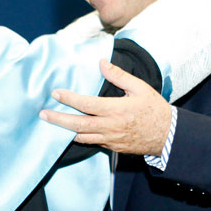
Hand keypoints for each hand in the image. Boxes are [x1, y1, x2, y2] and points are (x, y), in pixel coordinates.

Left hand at [39, 59, 171, 155]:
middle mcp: (110, 127)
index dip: (69, 99)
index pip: (86, 104)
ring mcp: (110, 139)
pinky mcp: (112, 147)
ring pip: (81, 137)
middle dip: (58, 119)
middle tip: (43, 114)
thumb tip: (101, 63)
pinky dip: (78, 137)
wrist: (168, 136)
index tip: (56, 93)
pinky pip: (91, 142)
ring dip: (64, 130)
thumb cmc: (154, 109)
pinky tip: (70, 131)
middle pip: (78, 125)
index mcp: (116, 110)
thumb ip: (119, 76)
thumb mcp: (140, 88)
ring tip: (51, 123)